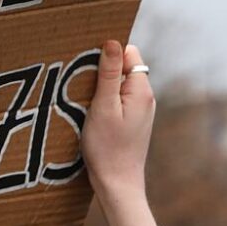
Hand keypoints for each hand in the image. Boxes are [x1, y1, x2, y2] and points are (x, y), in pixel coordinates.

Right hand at [81, 40, 154, 205]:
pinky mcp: (131, 122)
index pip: (129, 53)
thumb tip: (113, 41)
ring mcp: (140, 111)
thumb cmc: (107, 147)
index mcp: (141, 90)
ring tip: (84, 102)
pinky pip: (117, 100)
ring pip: (118, 85)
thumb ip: (108, 74)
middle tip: (81, 85)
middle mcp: (145, 98)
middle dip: (102, 70)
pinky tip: (90, 114)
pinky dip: (103, 101)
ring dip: (100, 87)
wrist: (117, 184)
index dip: (108, 54)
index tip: (88, 66)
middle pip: (123, 68)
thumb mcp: (103, 106)